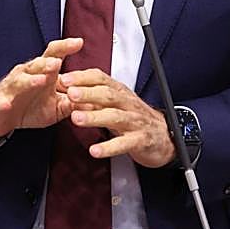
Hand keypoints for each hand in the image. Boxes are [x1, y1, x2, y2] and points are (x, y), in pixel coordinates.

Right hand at [0, 38, 82, 138]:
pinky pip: (1, 101)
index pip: (54, 55)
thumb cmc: (28, 106)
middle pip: (37, 64)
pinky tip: (7, 105)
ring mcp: (11, 87)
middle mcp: (26, 74)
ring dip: (30, 80)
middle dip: (47, 63)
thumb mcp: (55, 106)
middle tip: (57, 63)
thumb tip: (97, 102)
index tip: (79, 42)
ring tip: (40, 81)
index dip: (65, 47)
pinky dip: (3, 102)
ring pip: (20, 80)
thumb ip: (73, 102)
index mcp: (42, 72)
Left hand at [60, 70, 175, 167]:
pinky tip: (95, 150)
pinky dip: (109, 147)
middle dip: (88, 93)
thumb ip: (92, 96)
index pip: (101, 78)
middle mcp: (127, 103)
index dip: (83, 78)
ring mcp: (134, 122)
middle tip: (70, 94)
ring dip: (94, 117)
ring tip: (76, 118)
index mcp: (119, 92)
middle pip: (107, 95)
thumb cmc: (134, 117)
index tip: (64, 78)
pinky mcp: (140, 140)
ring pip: (114, 117)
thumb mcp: (114, 103)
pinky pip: (124, 144)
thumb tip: (66, 88)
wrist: (165, 136)